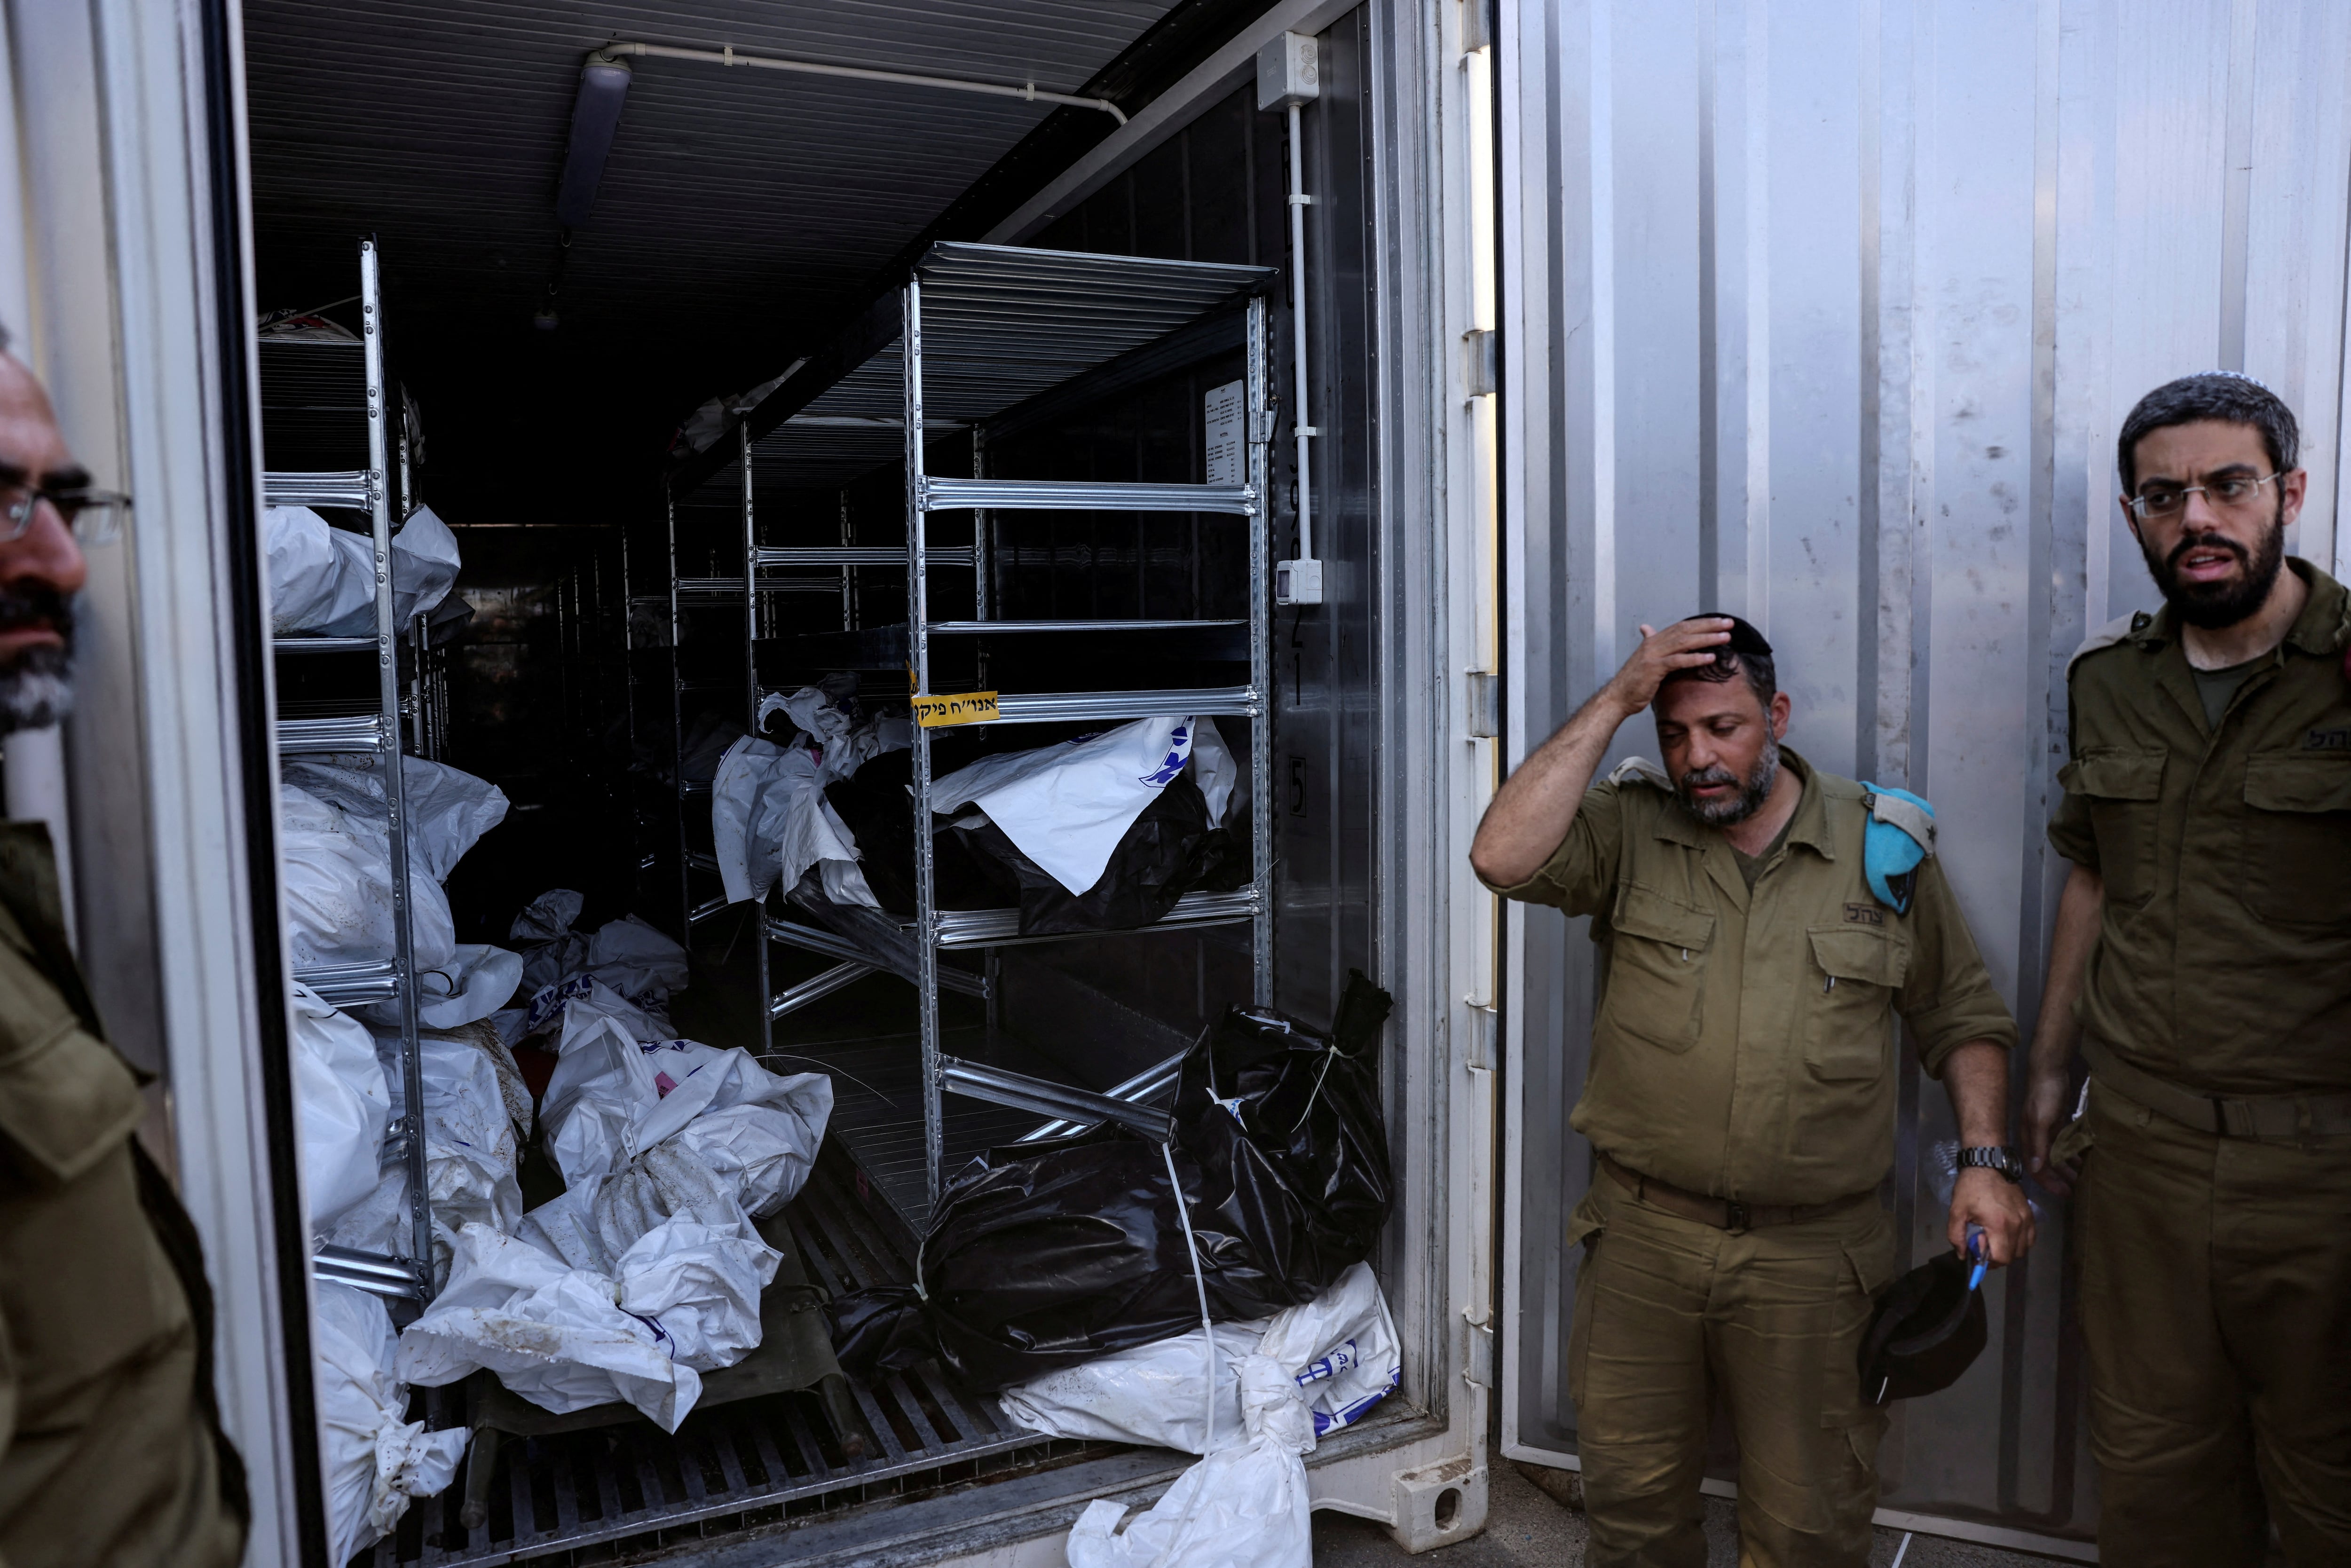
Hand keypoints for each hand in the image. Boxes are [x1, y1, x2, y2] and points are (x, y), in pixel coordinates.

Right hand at [1600, 619, 1734, 717]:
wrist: (1618, 697)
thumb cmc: (1633, 681)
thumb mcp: (1643, 658)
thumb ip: (1650, 642)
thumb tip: (1647, 628)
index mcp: (1653, 640)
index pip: (1682, 626)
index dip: (1702, 623)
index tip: (1720, 622)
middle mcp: (1653, 644)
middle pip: (1686, 630)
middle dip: (1709, 626)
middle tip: (1729, 624)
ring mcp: (1652, 655)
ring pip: (1684, 642)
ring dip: (1706, 639)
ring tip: (1724, 638)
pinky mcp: (1653, 669)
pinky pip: (1677, 661)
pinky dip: (1694, 658)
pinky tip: (1709, 657)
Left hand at [1948, 1167, 2034, 1266]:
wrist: (1988, 1165)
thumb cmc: (1970, 1187)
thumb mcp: (1956, 1211)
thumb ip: (1957, 1236)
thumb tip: (1963, 1255)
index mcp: (1999, 1225)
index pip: (2001, 1258)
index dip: (1988, 1261)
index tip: (1977, 1251)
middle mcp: (2018, 1225)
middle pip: (2013, 1256)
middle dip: (1997, 1257)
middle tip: (1984, 1244)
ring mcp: (2027, 1219)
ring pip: (2023, 1249)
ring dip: (2009, 1250)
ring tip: (1995, 1239)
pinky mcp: (2031, 1214)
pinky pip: (2030, 1238)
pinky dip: (2020, 1242)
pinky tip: (2008, 1234)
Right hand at [2020, 1060, 2078, 1196]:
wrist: (2050, 1071)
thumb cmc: (2044, 1095)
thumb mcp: (2041, 1120)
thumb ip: (2038, 1144)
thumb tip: (2035, 1169)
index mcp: (2029, 1139)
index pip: (2036, 1168)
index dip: (2048, 1182)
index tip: (2064, 1193)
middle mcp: (2036, 1138)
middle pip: (2047, 1164)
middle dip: (2059, 1179)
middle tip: (2075, 1190)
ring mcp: (2047, 1131)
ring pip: (2056, 1155)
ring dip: (2067, 1167)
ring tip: (2082, 1177)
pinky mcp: (2057, 1123)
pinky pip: (2064, 1145)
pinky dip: (2072, 1153)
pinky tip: (2083, 1159)